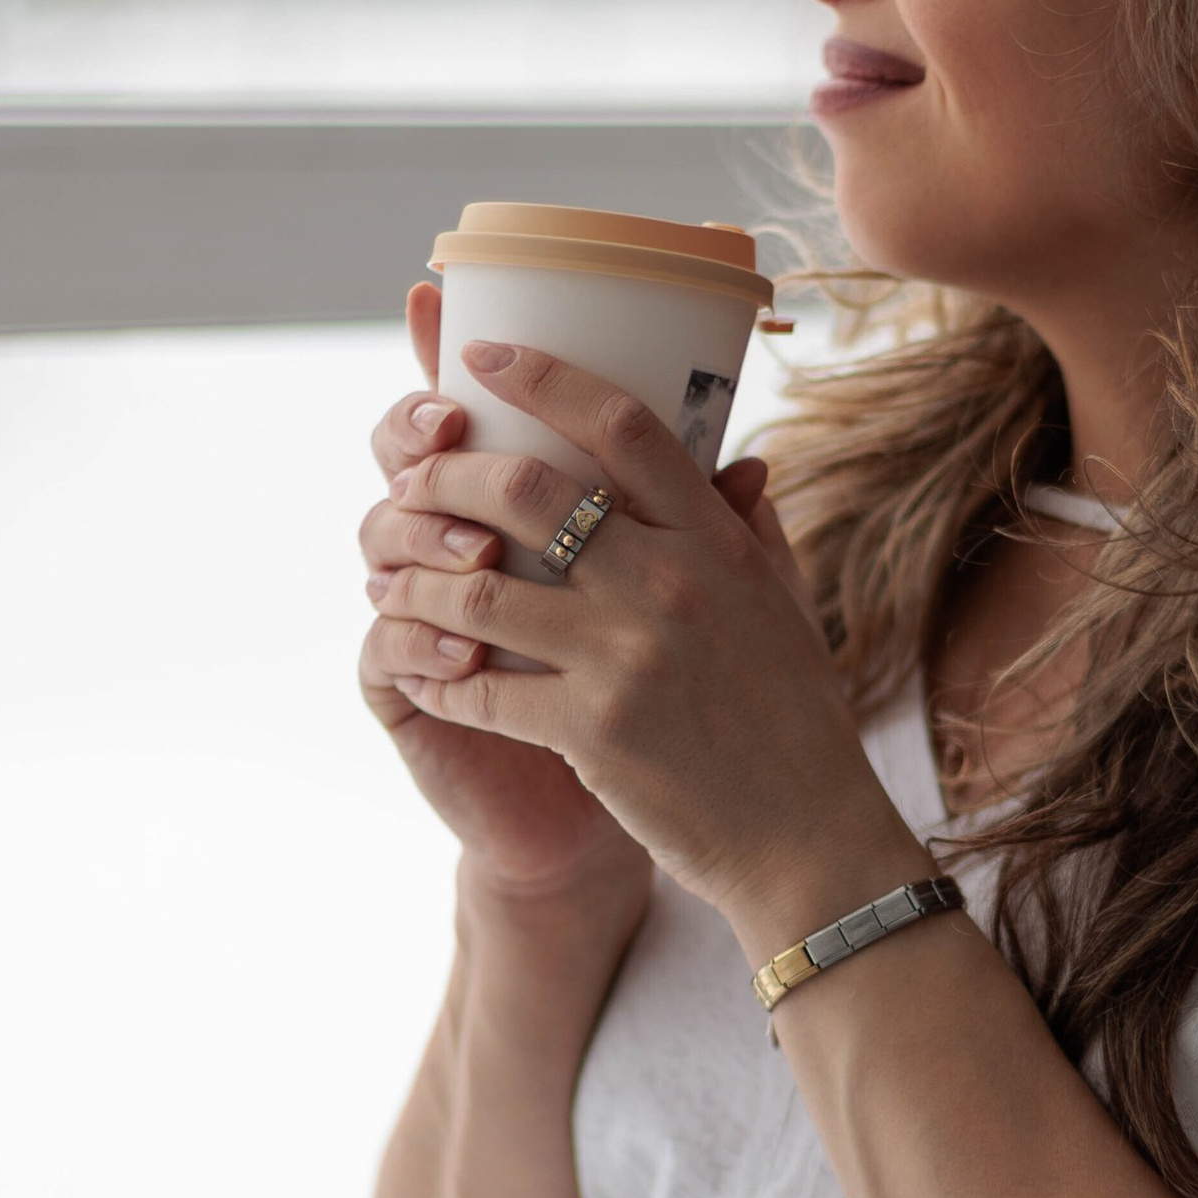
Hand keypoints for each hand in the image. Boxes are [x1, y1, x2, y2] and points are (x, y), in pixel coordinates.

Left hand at [370, 331, 922, 953]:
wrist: (807, 841)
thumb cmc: (797, 722)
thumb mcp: (786, 609)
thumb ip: (752, 530)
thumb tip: (741, 462)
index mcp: (715, 541)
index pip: (620, 424)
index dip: (541, 376)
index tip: (481, 357)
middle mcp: (670, 583)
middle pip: (527, 487)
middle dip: (448, 473)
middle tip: (412, 482)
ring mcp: (626, 657)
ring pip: (480, 584)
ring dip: (417, 577)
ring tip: (390, 577)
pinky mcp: (591, 730)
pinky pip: (478, 685)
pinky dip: (435, 672)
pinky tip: (419, 667)